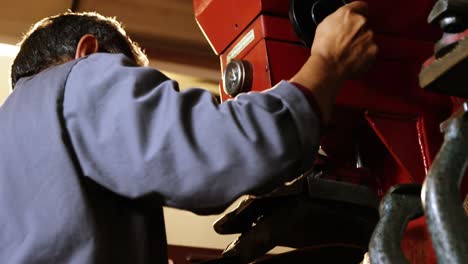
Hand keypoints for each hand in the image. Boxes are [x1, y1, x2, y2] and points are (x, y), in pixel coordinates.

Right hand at [290, 1, 376, 122]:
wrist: (328, 67)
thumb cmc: (323, 50)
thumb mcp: (324, 26)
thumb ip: (338, 20)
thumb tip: (340, 21)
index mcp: (348, 14)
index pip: (360, 6)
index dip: (358, 12)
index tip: (356, 19)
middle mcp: (361, 23)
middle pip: (363, 24)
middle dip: (356, 32)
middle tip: (345, 41)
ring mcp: (369, 37)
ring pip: (368, 38)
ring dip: (360, 44)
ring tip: (347, 52)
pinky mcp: (373, 51)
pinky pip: (370, 51)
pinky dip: (364, 55)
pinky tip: (352, 58)